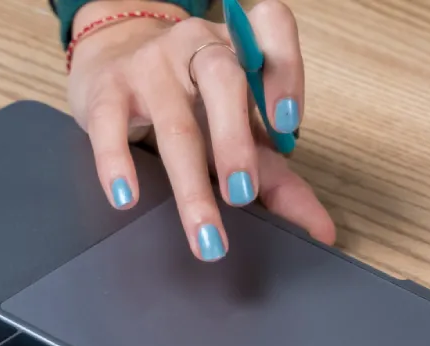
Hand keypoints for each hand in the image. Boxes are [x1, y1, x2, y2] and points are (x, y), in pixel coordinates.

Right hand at [65, 0, 335, 260]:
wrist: (113, 61)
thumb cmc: (192, 100)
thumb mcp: (240, 131)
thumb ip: (280, 178)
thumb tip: (321, 231)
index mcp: (242, 46)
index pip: (271, 29)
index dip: (286, 71)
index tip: (289, 123)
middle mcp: (199, 45)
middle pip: (222, 78)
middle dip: (235, 139)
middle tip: (242, 194)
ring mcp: (151, 62)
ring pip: (174, 119)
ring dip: (191, 182)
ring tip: (205, 232)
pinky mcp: (107, 87)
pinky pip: (110, 123)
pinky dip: (118, 163)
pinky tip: (127, 198)